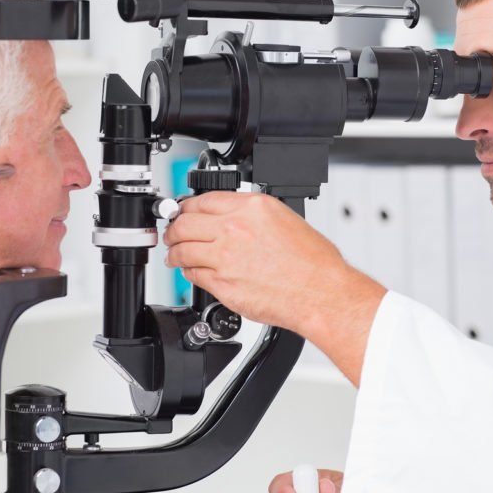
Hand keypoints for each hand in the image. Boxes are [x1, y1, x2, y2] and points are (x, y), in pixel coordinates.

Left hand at [162, 191, 385, 384]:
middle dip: (174, 228)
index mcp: (252, 207)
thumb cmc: (313, 262)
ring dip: (174, 251)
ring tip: (174, 254)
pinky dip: (188, 272)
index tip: (183, 211)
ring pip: (183, 249)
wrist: (321, 293)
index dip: (188, 206)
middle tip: (172, 232)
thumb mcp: (284, 218)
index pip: (203, 200)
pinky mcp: (222, 284)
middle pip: (185, 222)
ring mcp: (225, 257)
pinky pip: (193, 274)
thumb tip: (229, 217)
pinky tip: (191, 271)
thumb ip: (251, 215)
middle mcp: (234, 229)